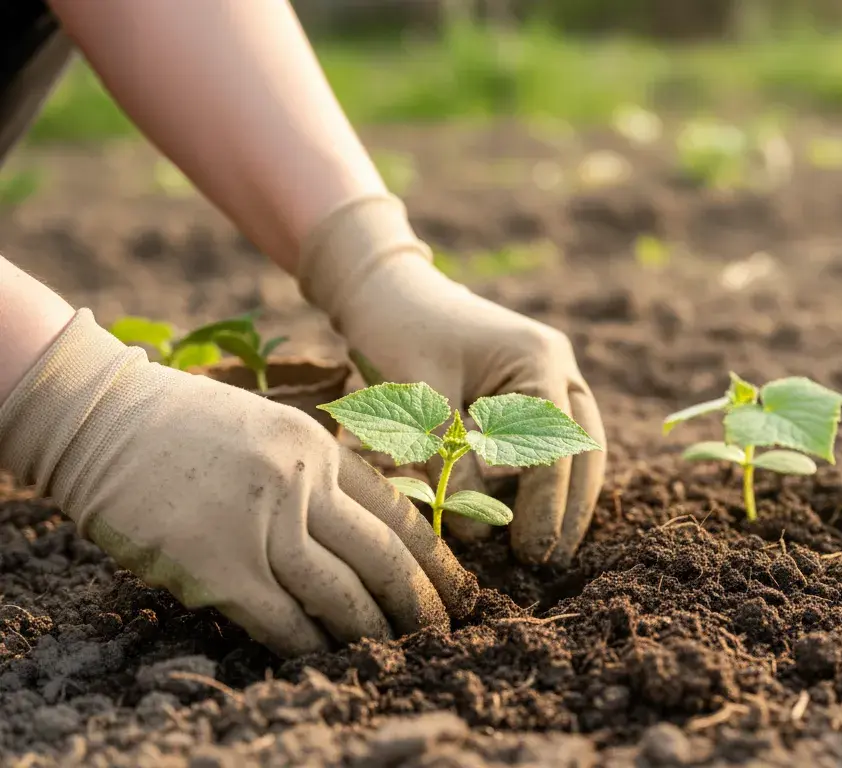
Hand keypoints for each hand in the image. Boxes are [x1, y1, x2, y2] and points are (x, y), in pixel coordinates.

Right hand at [0, 310, 477, 656]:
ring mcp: (259, 525)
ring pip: (339, 592)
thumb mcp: (273, 429)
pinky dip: (307, 643)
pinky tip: (323, 655)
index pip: (399, 510)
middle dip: (418, 600)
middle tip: (438, 629)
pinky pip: (280, 618)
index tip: (456, 587)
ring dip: (370, 629)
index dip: (435, 557)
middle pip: (382, 556)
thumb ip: (320, 473)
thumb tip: (366, 530)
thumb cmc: (188, 426)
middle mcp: (300, 484)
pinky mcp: (216, 566)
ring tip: (391, 649)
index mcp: (320, 448)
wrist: (104, 419)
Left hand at [298, 194, 606, 566]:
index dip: (542, 504)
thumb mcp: (418, 396)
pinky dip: (551, 476)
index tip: (529, 551)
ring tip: (549, 546)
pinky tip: (537, 513)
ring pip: (579, 446)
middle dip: (569, 508)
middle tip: (546, 559)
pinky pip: (556, 439)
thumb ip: (447, 460)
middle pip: (583, 449)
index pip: (551, 447)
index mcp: (538, 360)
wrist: (387, 288)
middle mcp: (558, 365)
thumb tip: (472, 530)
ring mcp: (553, 373)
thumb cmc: (397, 331)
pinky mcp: (536, 386)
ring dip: (568, 496)